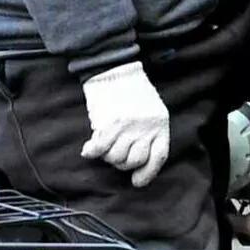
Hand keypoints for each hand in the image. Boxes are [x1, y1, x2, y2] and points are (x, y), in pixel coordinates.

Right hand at [78, 63, 170, 186]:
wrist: (115, 68)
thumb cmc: (132, 90)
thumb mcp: (151, 110)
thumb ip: (148, 133)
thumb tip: (137, 164)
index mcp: (160, 123)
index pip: (158, 156)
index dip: (148, 173)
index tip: (137, 181)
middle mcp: (147, 127)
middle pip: (134, 160)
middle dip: (122, 162)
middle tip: (114, 152)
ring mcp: (130, 126)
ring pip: (116, 157)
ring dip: (107, 155)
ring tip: (103, 145)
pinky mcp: (111, 122)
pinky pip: (100, 148)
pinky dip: (93, 151)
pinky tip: (89, 150)